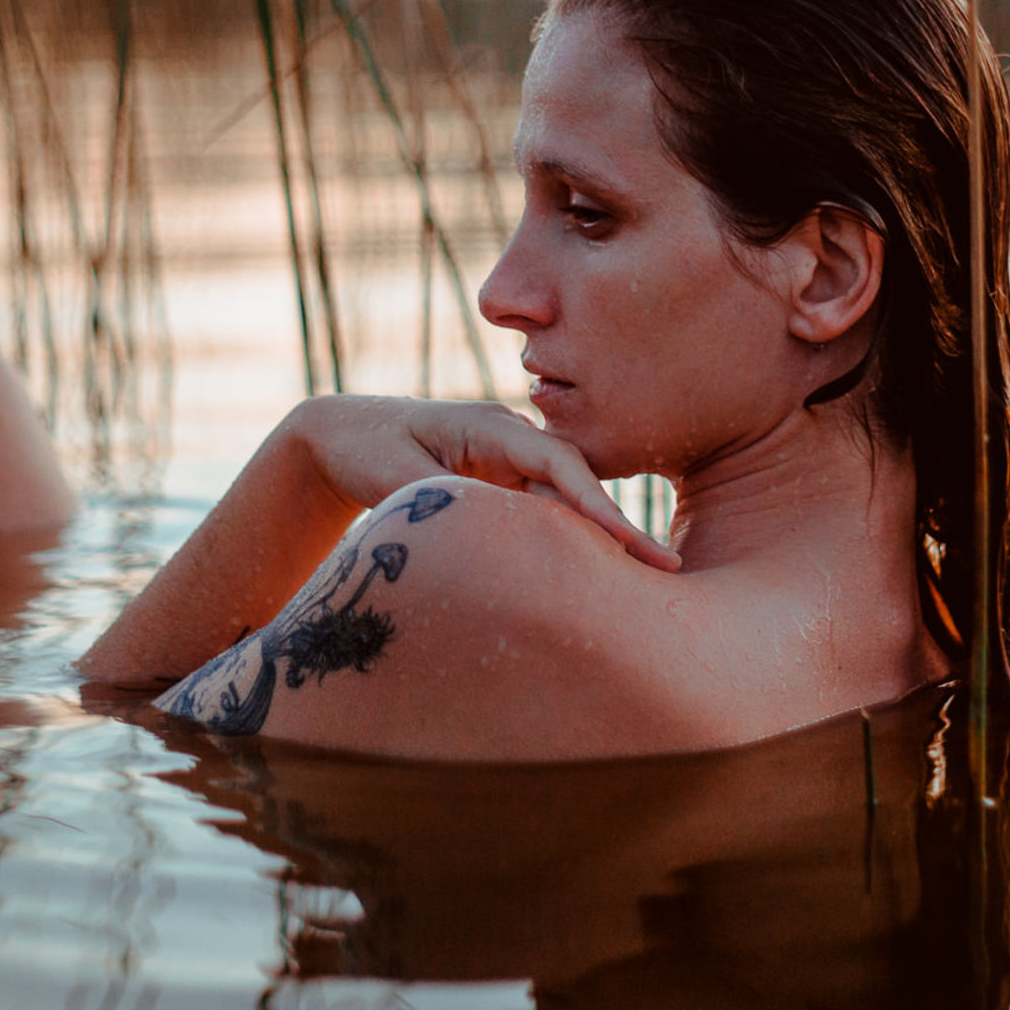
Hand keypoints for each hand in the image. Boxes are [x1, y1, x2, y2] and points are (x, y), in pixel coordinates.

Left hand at [285, 395, 679, 570]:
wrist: (345, 436)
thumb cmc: (367, 449)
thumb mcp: (396, 477)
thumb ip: (444, 504)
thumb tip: (490, 538)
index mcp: (491, 427)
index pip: (557, 461)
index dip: (592, 500)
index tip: (625, 537)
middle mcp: (513, 442)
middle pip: (575, 485)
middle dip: (616, 526)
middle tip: (664, 568)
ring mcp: (512, 465)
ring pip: (565, 504)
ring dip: (598, 540)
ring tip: (647, 581)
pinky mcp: (507, 488)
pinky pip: (545, 516)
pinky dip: (569, 544)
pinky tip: (598, 578)